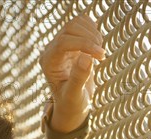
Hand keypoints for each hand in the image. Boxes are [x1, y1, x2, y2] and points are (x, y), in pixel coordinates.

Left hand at [38, 13, 104, 131]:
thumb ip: (78, 78)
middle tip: (101, 56)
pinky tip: (97, 46)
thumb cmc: (71, 103)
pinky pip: (82, 24)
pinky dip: (93, 30)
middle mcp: (52, 50)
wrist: (72, 103)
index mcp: (48, 62)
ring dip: (93, 33)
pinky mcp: (72, 41)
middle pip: (70, 28)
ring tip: (99, 53)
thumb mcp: (74, 96)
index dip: (84, 44)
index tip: (100, 56)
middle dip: (90, 38)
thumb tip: (86, 58)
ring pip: (76, 23)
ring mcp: (61, 43)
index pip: (64, 42)